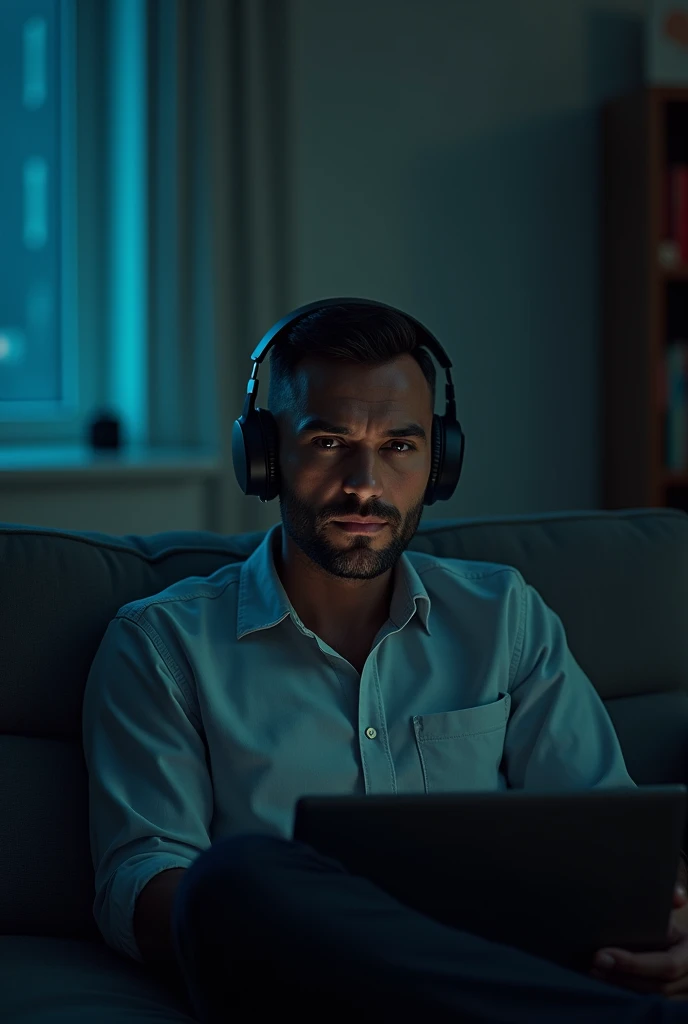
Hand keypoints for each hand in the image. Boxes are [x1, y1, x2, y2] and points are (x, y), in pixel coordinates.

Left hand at [590, 882, 687, 999]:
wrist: (681, 946)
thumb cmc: (669, 926)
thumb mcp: (670, 915)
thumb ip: (669, 902)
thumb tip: (678, 897)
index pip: (668, 965)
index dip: (635, 963)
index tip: (604, 954)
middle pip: (657, 987)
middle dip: (623, 975)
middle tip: (594, 963)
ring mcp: (685, 996)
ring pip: (652, 998)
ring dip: (622, 986)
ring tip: (595, 971)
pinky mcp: (674, 1003)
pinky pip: (650, 1003)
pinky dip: (627, 991)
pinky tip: (607, 980)